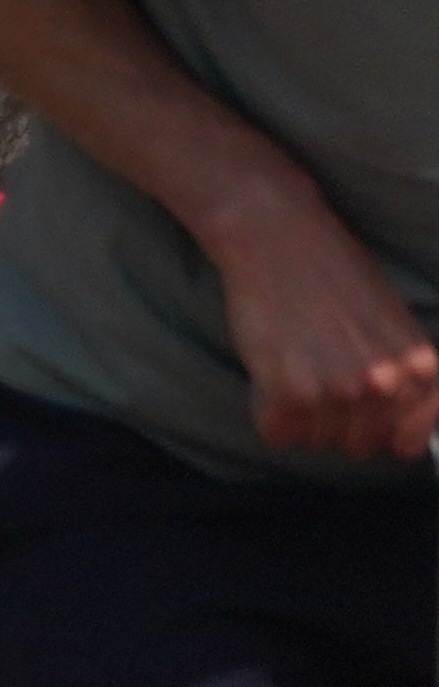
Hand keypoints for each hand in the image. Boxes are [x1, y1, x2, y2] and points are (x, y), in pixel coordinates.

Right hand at [196, 178, 438, 458]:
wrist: (280, 242)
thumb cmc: (335, 275)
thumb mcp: (394, 322)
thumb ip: (404, 374)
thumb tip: (402, 439)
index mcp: (419, 366)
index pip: (413, 437)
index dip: (390, 436)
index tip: (376, 432)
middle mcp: (387, 383)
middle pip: (359, 445)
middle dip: (338, 425)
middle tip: (318, 385)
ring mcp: (339, 389)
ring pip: (316, 441)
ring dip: (300, 419)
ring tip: (291, 374)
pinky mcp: (290, 391)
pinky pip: (277, 433)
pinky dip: (267, 415)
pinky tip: (268, 382)